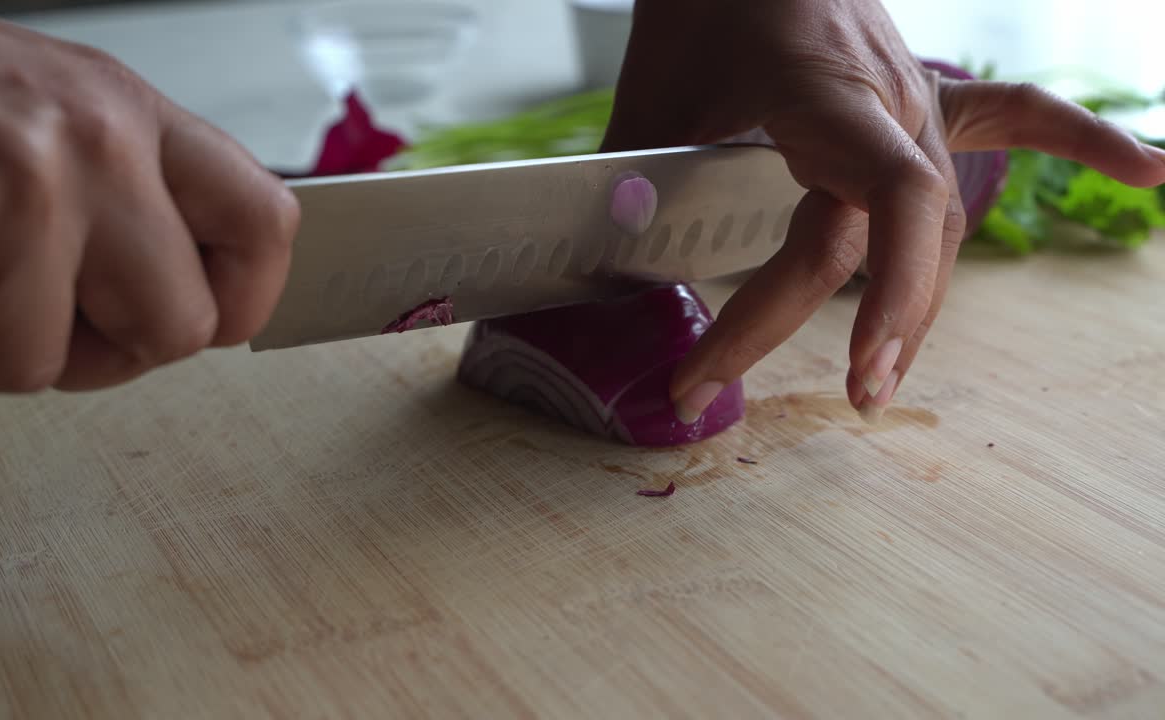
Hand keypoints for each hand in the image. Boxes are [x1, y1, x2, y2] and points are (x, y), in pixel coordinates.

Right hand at [0, 1, 298, 404]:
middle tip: (17, 307)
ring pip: (36, 367)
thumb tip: (184, 310)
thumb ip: (118, 200)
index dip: (246, 298)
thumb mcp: (33, 113)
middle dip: (94, 350)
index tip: (211, 319)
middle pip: (176, 329)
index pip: (263, 224)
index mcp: (122, 110)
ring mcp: (12, 188)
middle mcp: (87, 142)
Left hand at [602, 0, 1164, 421]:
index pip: (866, 221)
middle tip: (796, 398)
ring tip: (879, 368)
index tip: (730, 372)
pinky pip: (1018, 118)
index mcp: (825, 96)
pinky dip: (1080, 144)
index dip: (834, 309)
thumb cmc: (697, 7)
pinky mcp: (926, 91)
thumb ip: (630, 194)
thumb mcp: (647, 105)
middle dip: (862, 328)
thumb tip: (598, 290)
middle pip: (892, 238)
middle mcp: (890, 102)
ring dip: (913, 298)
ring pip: (936, 219)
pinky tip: (1153, 172)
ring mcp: (918, 95)